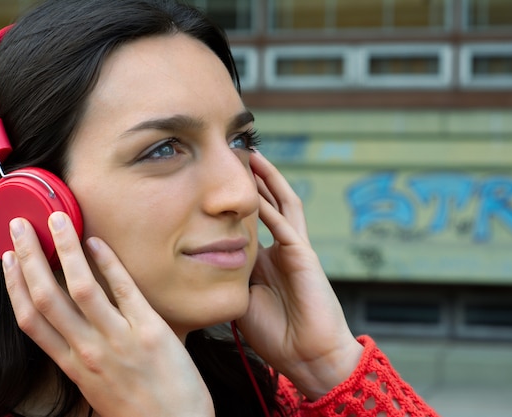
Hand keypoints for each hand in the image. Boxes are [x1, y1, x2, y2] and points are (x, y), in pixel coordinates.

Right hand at [3, 212, 213, 416]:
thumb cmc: (139, 410)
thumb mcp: (98, 388)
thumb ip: (84, 358)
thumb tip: (78, 331)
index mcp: (72, 365)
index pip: (31, 319)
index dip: (14, 285)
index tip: (7, 259)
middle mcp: (88, 351)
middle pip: (47, 296)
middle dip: (29, 257)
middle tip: (21, 226)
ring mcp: (118, 339)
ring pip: (81, 287)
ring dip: (65, 249)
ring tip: (57, 220)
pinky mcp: (150, 330)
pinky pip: (125, 290)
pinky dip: (109, 264)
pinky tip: (98, 242)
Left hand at [236, 152, 363, 399]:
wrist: (307, 356)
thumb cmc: (275, 334)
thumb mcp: (242, 301)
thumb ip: (229, 279)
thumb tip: (204, 263)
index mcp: (266, 261)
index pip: (251, 222)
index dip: (236, 202)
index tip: (216, 183)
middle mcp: (281, 249)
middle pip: (269, 205)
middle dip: (254, 181)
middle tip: (235, 155)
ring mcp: (295, 250)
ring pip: (283, 205)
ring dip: (269, 181)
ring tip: (253, 156)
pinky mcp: (305, 257)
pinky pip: (286, 226)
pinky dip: (272, 207)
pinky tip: (258, 189)